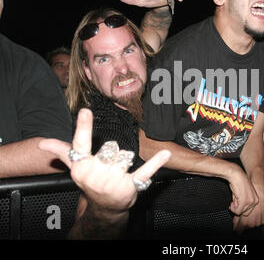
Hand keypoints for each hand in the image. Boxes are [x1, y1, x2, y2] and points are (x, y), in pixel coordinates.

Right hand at [39, 108, 170, 213]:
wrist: (105, 207)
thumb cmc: (91, 182)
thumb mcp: (76, 168)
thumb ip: (63, 152)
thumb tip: (42, 142)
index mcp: (82, 165)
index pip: (81, 143)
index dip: (84, 127)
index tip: (86, 111)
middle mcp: (96, 173)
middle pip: (110, 148)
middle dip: (111, 155)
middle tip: (108, 168)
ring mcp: (114, 180)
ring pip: (125, 156)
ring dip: (125, 162)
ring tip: (119, 174)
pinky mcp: (131, 185)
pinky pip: (145, 171)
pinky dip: (156, 163)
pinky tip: (166, 154)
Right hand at [233, 183, 263, 233]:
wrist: (236, 174)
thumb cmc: (238, 183)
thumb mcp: (242, 195)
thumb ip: (243, 204)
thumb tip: (238, 212)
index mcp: (256, 199)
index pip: (249, 211)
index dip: (240, 208)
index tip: (236, 203)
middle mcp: (255, 201)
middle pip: (245, 213)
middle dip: (238, 209)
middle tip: (234, 202)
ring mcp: (251, 202)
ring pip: (241, 213)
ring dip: (235, 207)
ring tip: (234, 199)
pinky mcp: (245, 202)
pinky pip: (237, 211)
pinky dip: (233, 208)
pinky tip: (232, 201)